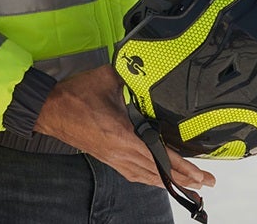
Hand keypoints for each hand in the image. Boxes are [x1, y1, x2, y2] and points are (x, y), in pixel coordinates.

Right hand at [33, 65, 213, 191]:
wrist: (50, 109)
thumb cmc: (75, 96)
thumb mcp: (108, 78)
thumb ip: (132, 75)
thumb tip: (150, 67)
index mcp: (124, 135)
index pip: (161, 156)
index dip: (184, 167)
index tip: (201, 174)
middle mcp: (121, 153)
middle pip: (159, 173)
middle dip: (185, 180)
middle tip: (205, 184)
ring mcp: (114, 159)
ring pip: (148, 178)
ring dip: (170, 184)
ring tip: (190, 188)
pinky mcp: (108, 159)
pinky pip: (135, 175)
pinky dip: (152, 180)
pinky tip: (159, 181)